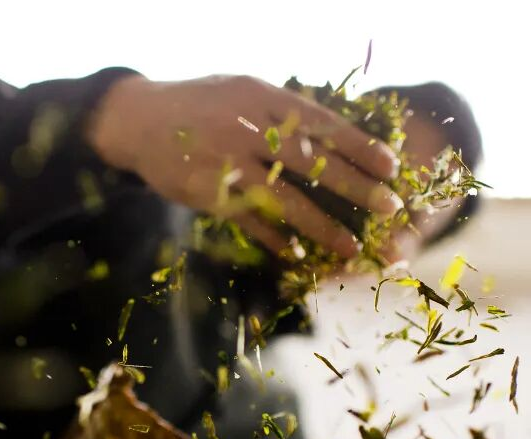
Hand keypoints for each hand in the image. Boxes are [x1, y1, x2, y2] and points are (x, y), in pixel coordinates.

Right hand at [88, 74, 402, 257]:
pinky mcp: (211, 196)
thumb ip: (284, 111)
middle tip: (389, 208)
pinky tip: (299, 255)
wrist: (139, 121)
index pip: (322, 124)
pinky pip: (252, 223)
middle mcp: (249, 130)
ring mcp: (229, 165)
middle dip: (355, 188)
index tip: (391, 166)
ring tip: (351, 247)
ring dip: (322, 227)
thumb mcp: (244, 91)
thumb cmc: (201, 105)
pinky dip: (277, 240)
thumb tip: (336, 134)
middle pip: (313, 164)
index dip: (359, 147)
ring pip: (285, 201)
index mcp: (263, 99)